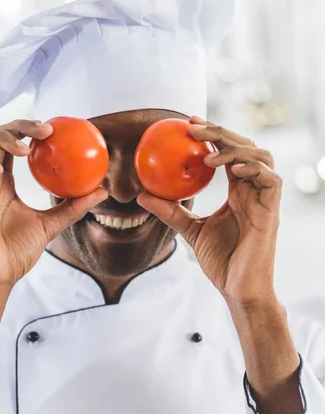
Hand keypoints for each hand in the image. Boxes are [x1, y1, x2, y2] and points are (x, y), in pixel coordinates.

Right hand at [0, 119, 107, 288]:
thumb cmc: (18, 253)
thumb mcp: (51, 225)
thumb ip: (73, 207)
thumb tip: (102, 191)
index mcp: (4, 181)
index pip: (12, 144)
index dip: (27, 130)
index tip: (53, 130)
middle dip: (18, 125)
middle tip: (46, 131)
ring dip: (0, 136)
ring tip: (25, 149)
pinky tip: (1, 169)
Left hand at [137, 116, 281, 304]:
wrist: (238, 289)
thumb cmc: (220, 261)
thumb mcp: (190, 230)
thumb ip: (170, 211)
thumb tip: (140, 195)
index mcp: (239, 192)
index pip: (229, 154)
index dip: (213, 135)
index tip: (187, 124)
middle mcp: (253, 190)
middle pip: (245, 147)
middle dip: (221, 132)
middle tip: (193, 126)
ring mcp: (264, 200)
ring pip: (262, 156)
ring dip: (235, 147)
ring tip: (208, 153)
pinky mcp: (272, 211)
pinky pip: (271, 179)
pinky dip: (252, 168)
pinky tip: (229, 168)